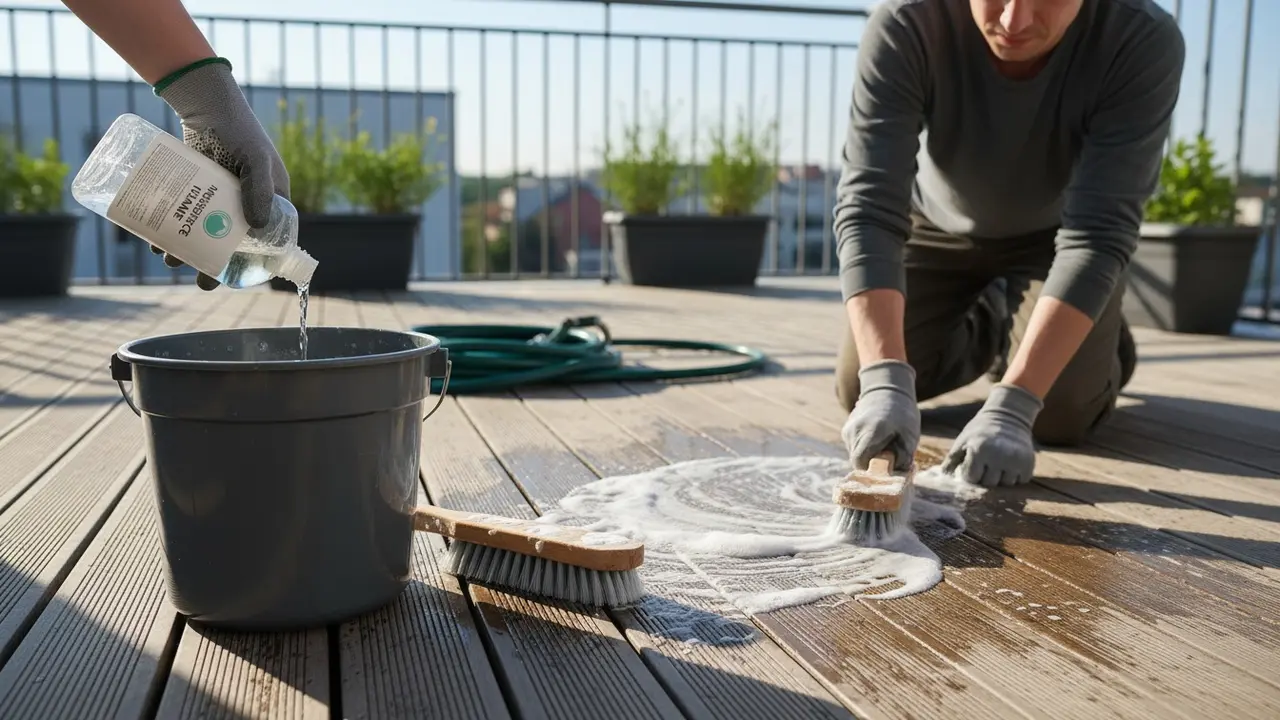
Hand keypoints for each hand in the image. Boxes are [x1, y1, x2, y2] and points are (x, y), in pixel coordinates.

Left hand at [154, 58, 289, 288]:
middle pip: (232, 243)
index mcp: (272, 200)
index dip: (255, 263)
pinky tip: (155, 239)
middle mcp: (247, 201)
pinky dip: (172, 229)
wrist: (205, 102)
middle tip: (199, 279)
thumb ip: (260, 189)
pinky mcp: (194, 188)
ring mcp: (218, 196)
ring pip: (204, 232)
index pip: (269, 240)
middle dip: (214, 264)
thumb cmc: (237, 129)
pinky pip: (185, 215)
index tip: (237, 279)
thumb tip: (257, 227)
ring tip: (168, 257)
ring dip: (187, 250)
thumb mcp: (254, 160)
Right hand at [841, 360, 919, 471]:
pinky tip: (875, 438)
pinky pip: (853, 447)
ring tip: (883, 445)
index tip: (885, 468)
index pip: (860, 461)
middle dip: (871, 464)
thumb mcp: (910, 436)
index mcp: (871, 431)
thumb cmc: (903, 415)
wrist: (888, 390)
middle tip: (888, 457)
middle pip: (857, 460)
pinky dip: (864, 448)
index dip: (871, 470)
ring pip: (854, 454)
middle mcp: (855, 430)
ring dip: (868, 455)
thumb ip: (903, 458)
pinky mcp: (846, 429)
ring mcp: (848, 429)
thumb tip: (894, 475)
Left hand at [942, 383, 1042, 486]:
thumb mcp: (963, 440)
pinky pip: (1021, 480)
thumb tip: (943, 477)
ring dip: (1001, 477)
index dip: (971, 473)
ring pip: (1006, 484)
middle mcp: (999, 456)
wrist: (1009, 416)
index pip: (972, 478)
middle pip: (989, 483)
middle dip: (985, 476)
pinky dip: (1016, 475)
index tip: (973, 463)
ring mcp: (1016, 460)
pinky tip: (1011, 463)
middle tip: (987, 462)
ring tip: (999, 462)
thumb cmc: (980, 430)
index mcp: (980, 450)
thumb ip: (952, 459)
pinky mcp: (1029, 463)